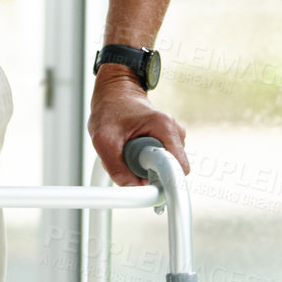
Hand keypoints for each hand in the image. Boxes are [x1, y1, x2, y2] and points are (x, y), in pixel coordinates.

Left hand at [87, 70, 188, 185]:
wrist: (116, 91)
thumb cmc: (110, 108)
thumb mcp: (103, 138)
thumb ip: (116, 167)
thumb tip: (134, 190)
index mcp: (164, 127)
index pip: (178, 169)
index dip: (166, 184)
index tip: (151, 191)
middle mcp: (175, 132)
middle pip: (171, 171)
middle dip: (148, 173)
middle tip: (128, 160)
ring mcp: (173, 137)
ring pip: (163, 168)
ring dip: (144, 166)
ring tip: (127, 148)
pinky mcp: (168, 142)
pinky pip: (159, 163)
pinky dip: (144, 161)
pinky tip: (132, 148)